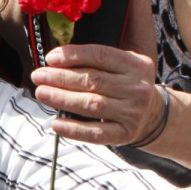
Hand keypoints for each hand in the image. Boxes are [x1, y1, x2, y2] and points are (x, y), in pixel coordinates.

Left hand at [30, 44, 161, 145]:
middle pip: (93, 80)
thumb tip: (55, 59)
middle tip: (38, 76)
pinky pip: (96, 133)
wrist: (152, 115)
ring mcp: (133, 112)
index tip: (50, 58)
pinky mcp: (125, 134)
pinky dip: (74, 129)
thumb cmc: (126, 86)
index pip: (101, 55)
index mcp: (136, 64)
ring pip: (92, 104)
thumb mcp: (122, 66)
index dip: (74, 55)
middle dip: (61, 77)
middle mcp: (137, 87)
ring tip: (41, 93)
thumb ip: (96, 60)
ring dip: (63, 99)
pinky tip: (55, 124)